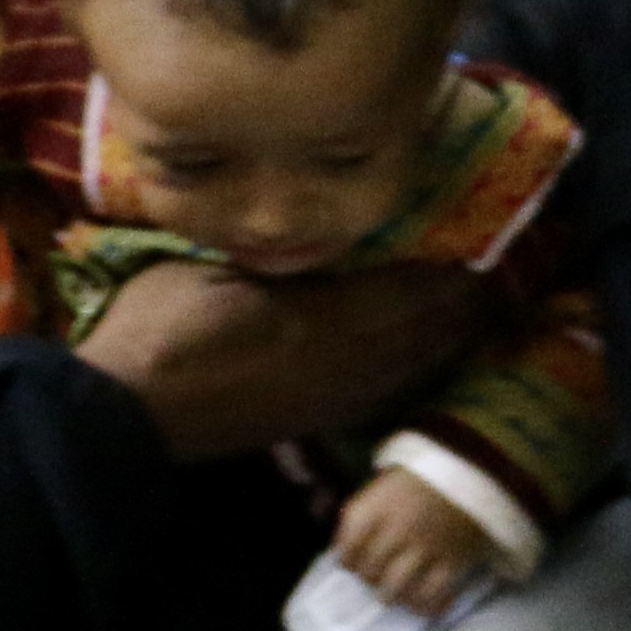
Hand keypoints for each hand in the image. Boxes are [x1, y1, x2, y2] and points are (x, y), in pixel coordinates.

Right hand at [72, 261, 481, 462]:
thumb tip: (314, 212)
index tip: (485, 220)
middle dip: (469, 292)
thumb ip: (273, 245)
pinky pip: (395, 385)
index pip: (416, 286)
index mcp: (323, 319)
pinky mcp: (322, 418)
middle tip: (501, 253)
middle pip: (432, 326)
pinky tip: (431, 343)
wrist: (129, 413)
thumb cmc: (159, 324)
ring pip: (419, 360)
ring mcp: (338, 397)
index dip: (457, 257)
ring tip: (481, 294)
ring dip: (452, 328)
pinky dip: (422, 359)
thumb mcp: (211, 263)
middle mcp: (346, 363)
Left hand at [331, 470, 496, 615]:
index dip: (349, 560)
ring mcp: (426, 546)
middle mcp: (397, 527)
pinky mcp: (452, 561)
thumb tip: (346, 552)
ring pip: (395, 590)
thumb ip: (364, 516)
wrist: (474, 471)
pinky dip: (425, 606)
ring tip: (400, 591)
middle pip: (369, 573)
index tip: (356, 561)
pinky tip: (427, 601)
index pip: (347, 548)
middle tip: (381, 577)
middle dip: (372, 580)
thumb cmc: (423, 483)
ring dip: (394, 595)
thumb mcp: (385, 487)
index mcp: (377, 507)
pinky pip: (430, 596)